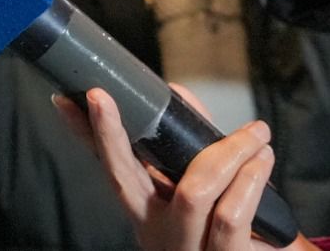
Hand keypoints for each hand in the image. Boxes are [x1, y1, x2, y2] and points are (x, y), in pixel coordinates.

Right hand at [57, 86, 317, 250]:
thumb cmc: (235, 231)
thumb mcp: (208, 193)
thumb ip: (195, 147)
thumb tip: (178, 95)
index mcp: (148, 213)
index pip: (110, 167)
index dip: (86, 134)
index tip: (67, 100)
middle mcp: (157, 234)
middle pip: (123, 180)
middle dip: (109, 136)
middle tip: (100, 96)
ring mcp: (187, 249)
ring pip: (193, 192)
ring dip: (227, 153)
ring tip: (256, 134)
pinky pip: (230, 215)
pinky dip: (249, 180)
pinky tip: (262, 160)